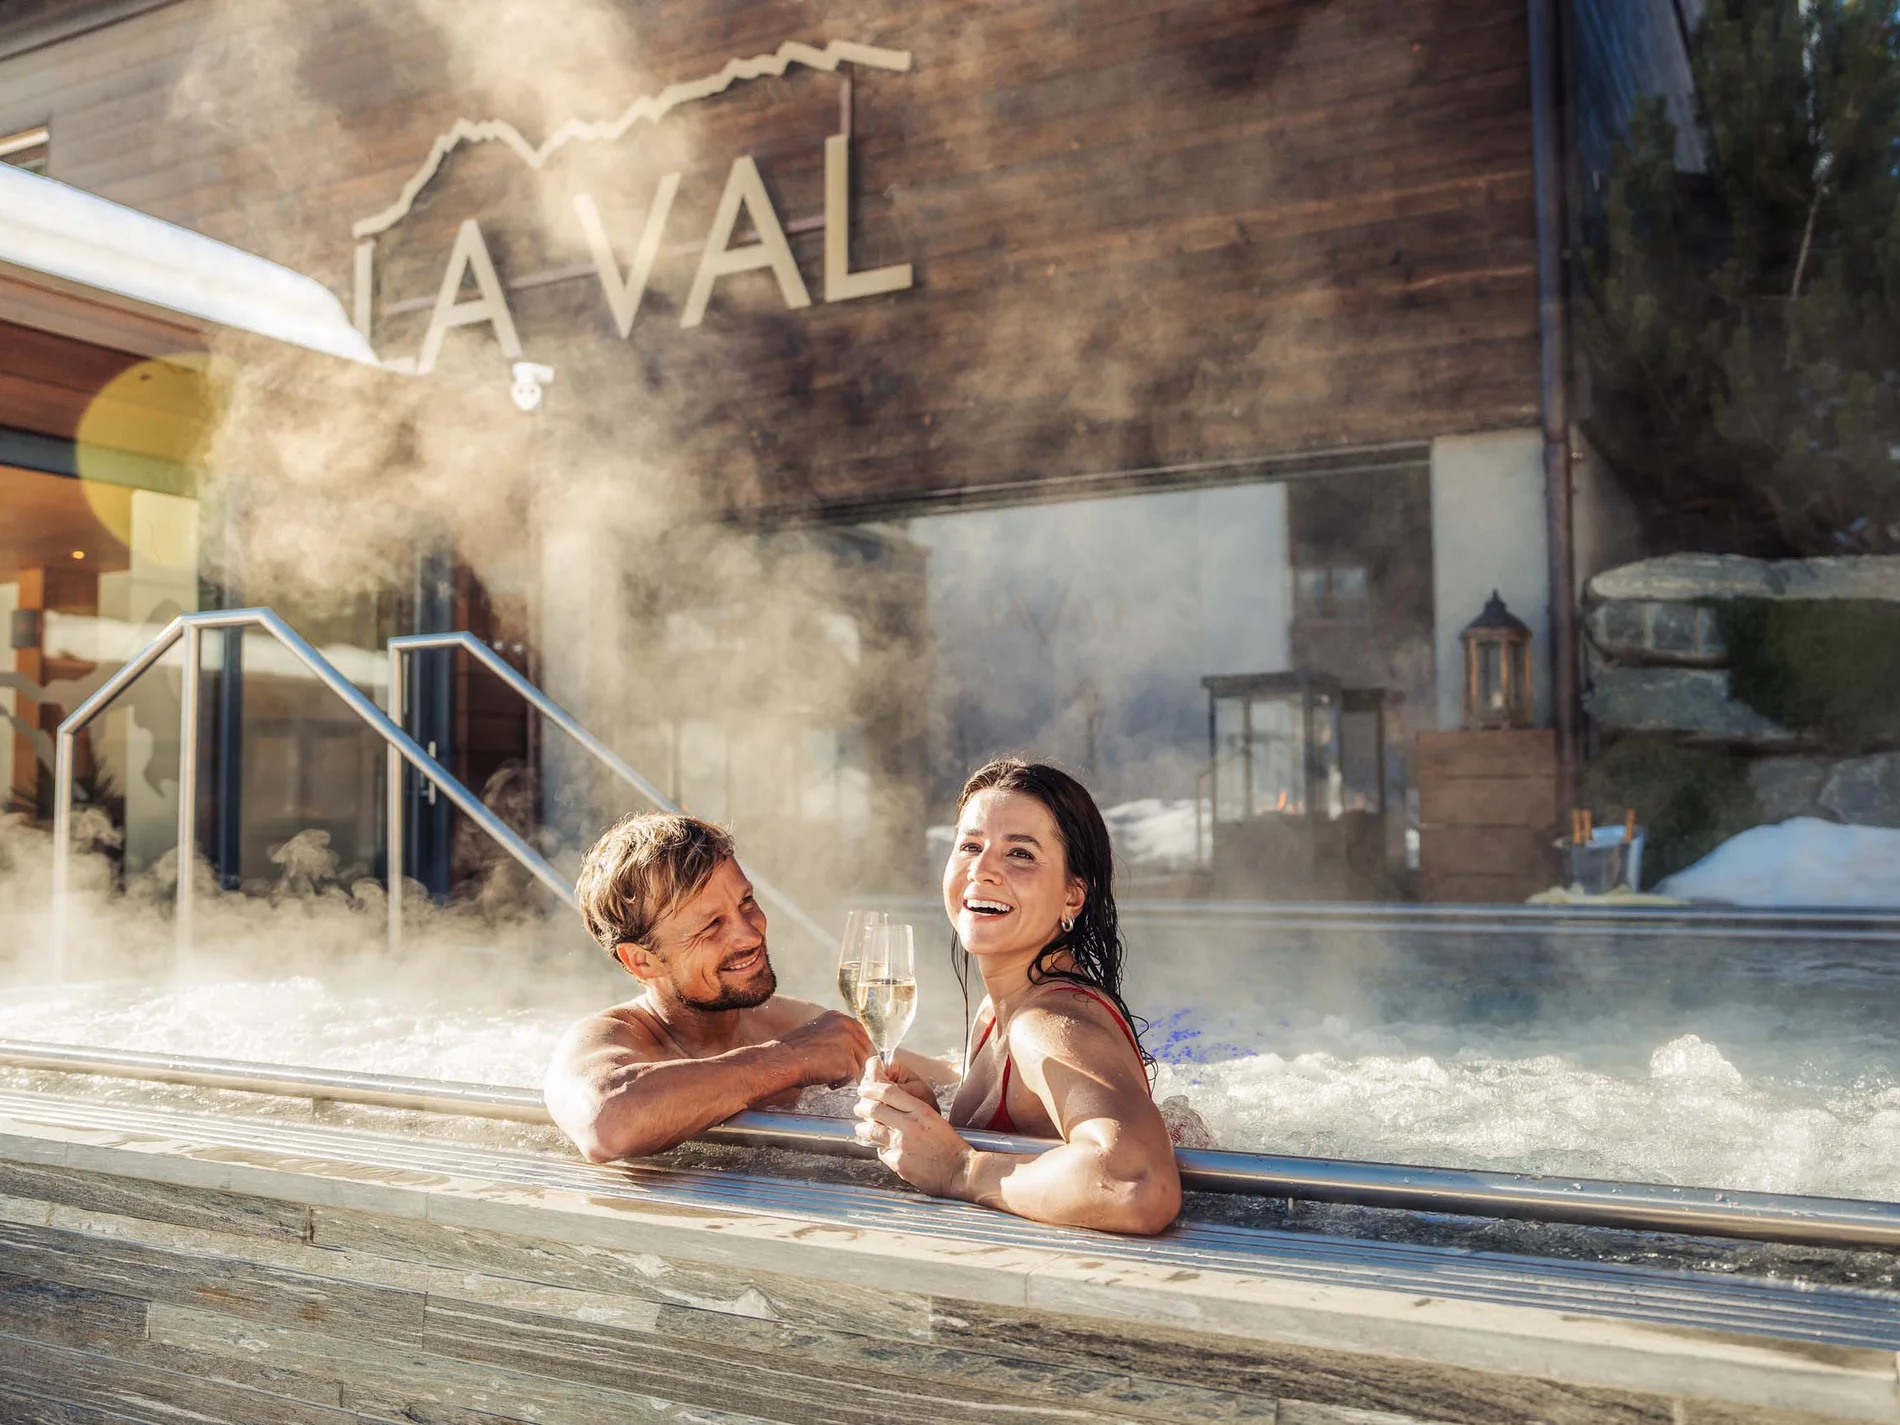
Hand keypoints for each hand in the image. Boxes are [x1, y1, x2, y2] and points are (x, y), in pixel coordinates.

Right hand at [777, 1011, 875, 1086]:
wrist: (786, 1059)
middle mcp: (847, 1026)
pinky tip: (828, 1080)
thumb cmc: (796, 1050)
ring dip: (846, 1071)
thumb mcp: (818, 1032)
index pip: (859, 1032)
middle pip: (863, 1047)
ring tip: (828, 1074)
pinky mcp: (849, 1060)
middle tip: (836, 1069)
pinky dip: (841, 1081)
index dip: (854, 1048)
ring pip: (859, 1062)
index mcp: (838, 1017)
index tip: (846, 1057)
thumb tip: (849, 1047)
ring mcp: (849, 1043)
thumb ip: (835, 1035)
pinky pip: (853, 1075)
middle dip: (853, 1060)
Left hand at [854, 1056, 970, 1197]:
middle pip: (874, 1109)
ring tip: (862, 1128)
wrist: (959, 1170)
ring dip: (863, 1128)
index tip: (865, 1088)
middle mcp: (909, 1125)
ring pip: (871, 1131)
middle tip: (859, 1107)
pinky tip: (883, 1147)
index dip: (871, 1088)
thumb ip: (911, 1110)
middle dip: (862, 1106)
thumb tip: (889, 1103)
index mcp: (920, 1110)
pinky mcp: (897, 1162)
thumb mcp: (933, 1118)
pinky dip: (880, 1148)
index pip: (888, 1092)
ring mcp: (901, 1144)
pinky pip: (881, 1151)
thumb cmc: (950, 1145)